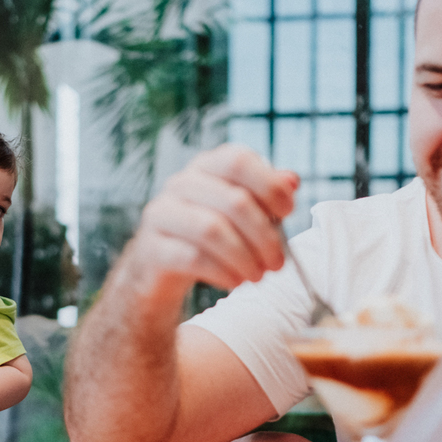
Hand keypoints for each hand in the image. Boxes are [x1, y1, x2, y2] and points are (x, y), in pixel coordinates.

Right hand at [127, 144, 298, 292]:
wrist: (162, 269)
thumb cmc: (210, 237)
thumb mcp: (241, 213)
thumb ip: (266, 194)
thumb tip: (291, 180)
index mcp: (206, 167)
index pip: (238, 160)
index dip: (269, 185)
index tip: (287, 212)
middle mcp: (180, 183)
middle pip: (233, 200)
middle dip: (264, 236)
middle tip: (278, 263)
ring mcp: (162, 214)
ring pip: (212, 230)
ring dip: (245, 257)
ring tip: (258, 276)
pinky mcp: (151, 248)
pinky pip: (192, 258)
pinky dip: (221, 272)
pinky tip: (234, 282)